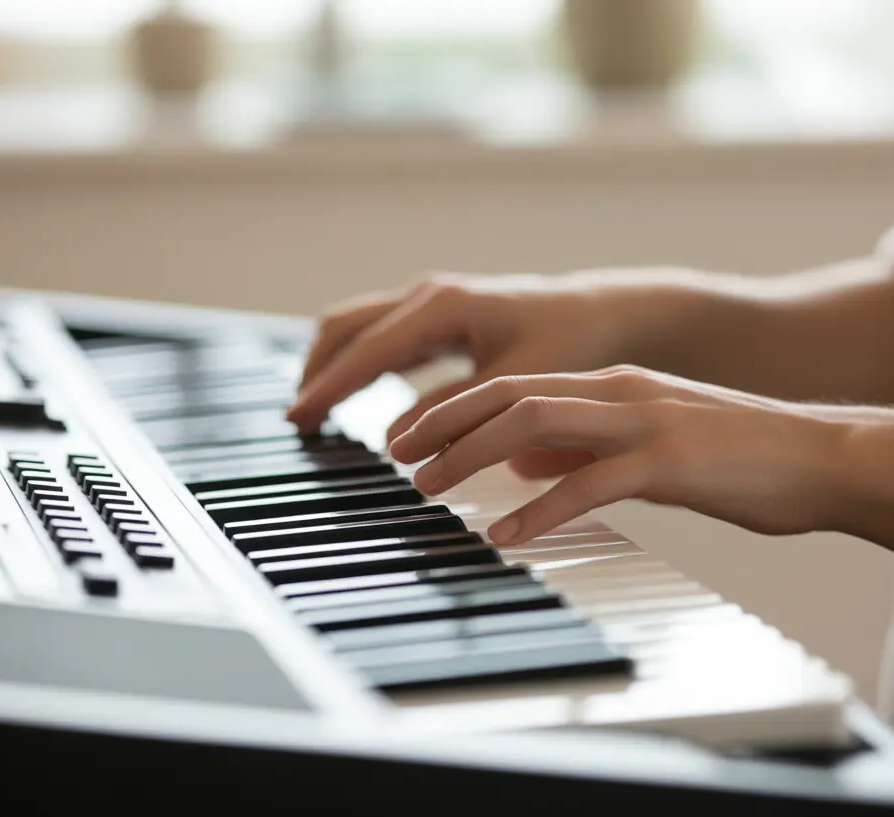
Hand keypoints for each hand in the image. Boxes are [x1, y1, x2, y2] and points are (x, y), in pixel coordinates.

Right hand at [286, 273, 641, 439]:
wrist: (597, 313)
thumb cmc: (566, 344)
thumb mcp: (515, 384)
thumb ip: (456, 412)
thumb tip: (397, 442)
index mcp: (444, 307)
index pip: (368, 351)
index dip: (331, 387)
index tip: (300, 418)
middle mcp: (428, 296)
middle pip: (347, 327)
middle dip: (317, 371)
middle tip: (296, 420)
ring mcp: (428, 302)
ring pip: (356, 327)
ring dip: (330, 364)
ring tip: (311, 411)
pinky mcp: (434, 316)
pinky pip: (377, 335)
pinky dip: (354, 362)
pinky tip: (346, 394)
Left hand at [387, 366, 844, 544]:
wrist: (826, 457)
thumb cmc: (741, 458)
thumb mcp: (650, 445)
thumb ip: (587, 449)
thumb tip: (527, 464)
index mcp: (613, 385)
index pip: (514, 383)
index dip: (454, 406)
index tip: (408, 432)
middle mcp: (620, 391)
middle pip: (510, 394)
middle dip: (443, 421)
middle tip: (396, 454)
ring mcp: (646, 421)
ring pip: (536, 423)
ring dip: (472, 454)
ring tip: (428, 485)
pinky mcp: (671, 461)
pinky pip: (589, 482)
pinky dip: (540, 507)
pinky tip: (506, 532)